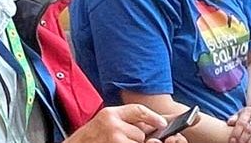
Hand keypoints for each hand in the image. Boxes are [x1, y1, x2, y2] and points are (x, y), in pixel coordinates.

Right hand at [66, 104, 186, 142]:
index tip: (162, 123)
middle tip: (120, 140)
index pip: (138, 110)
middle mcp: (112, 124)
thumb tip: (149, 124)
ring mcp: (114, 139)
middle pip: (141, 132)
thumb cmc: (88, 139)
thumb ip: (122, 121)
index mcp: (109, 114)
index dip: (153, 117)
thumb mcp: (103, 123)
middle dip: (136, 138)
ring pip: (138, 142)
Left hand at [228, 107, 250, 142]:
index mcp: (249, 112)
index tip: (232, 140)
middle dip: (243, 139)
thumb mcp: (241, 113)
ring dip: (250, 141)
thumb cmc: (249, 115)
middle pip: (250, 129)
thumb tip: (229, 122)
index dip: (236, 133)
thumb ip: (234, 118)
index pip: (242, 123)